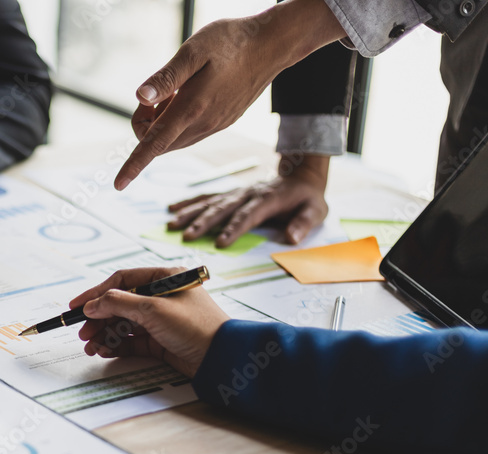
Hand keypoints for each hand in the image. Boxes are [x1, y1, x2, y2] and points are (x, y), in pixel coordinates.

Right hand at [70, 267, 230, 377]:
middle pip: (120, 304)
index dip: (97, 293)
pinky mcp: (161, 340)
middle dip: (99, 318)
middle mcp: (161, 296)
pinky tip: (105, 351)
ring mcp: (160, 319)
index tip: (77, 306)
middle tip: (82, 332)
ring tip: (90, 346)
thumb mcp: (153, 309)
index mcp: (164, 278)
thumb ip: (118, 303)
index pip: (121, 280)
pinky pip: (132, 340)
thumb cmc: (195, 326)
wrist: (221, 357)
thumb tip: (92, 304)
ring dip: (105, 334)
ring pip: (123, 324)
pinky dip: (117, 345)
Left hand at [115, 0, 345, 189]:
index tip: (117, 184)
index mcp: (192, 109)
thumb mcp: (193, 50)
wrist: (273, 45)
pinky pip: (190, 133)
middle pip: (158, 143)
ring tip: (175, 89)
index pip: (154, 145)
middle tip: (153, 93)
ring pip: (174, 139)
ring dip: (162, 122)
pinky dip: (178, 120)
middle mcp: (204, 125)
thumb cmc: (232, 41)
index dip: (133, 165)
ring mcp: (215, 126)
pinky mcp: (223, 122)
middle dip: (144, 124)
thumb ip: (165, 78)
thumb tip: (140, 96)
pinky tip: (189, 93)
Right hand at [167, 154, 329, 247]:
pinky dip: (189, 202)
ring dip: (190, 213)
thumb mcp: (316, 210)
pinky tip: (172, 208)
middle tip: (187, 236)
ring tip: (171, 225)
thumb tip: (292, 237)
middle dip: (203, 222)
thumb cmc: (307, 198)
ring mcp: (236, 192)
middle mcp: (247, 194)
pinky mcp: (229, 193)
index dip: (234, 229)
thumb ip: (304, 222)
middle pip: (222, 208)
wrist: (300, 176)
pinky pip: (207, 196)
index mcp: (267, 200)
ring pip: (210, 202)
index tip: (220, 243)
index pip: (248, 215)